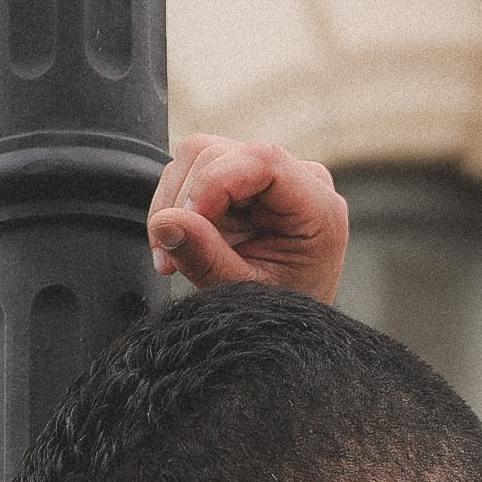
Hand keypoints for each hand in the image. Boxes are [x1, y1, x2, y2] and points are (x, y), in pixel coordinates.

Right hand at [148, 136, 347, 296]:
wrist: (283, 328)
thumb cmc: (277, 316)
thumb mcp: (244, 295)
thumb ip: (206, 259)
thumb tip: (164, 222)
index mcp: (317, 207)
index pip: (262, 160)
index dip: (213, 183)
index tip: (185, 223)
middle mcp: (296, 180)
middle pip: (218, 154)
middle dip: (184, 202)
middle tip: (171, 260)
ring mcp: (266, 176)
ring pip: (197, 156)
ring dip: (173, 204)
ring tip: (174, 257)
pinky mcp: (239, 180)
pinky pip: (191, 172)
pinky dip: (173, 207)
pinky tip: (179, 244)